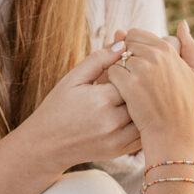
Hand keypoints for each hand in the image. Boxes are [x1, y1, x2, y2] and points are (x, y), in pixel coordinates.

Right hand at [27, 48, 140, 172]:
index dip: (134, 68)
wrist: (46, 145)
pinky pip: (142, 134)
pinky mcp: (120, 150)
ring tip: (146, 93)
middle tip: (145, 75)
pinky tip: (142, 112)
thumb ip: (99, 59)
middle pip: (143, 96)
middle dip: (144, 84)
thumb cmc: (58, 107)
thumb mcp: (73, 79)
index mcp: (102, 99)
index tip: (133, 62)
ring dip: (147, 104)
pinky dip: (145, 122)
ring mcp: (118, 139)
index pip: (132, 76)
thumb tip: (123, 43)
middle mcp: (112, 121)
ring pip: (146, 116)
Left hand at [108, 21, 193, 155]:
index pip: (137, 34)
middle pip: (125, 45)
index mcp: (167, 49)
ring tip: (129, 86)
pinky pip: (112, 73)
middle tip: (132, 76)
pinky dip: (114, 82)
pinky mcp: (129, 85)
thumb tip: (182, 23)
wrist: (173, 132)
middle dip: (125, 57)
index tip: (138, 65)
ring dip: (119, 69)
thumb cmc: (184, 103)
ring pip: (117, 58)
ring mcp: (142, 70)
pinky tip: (123, 93)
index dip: (133, 49)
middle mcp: (155, 56)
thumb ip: (189, 45)